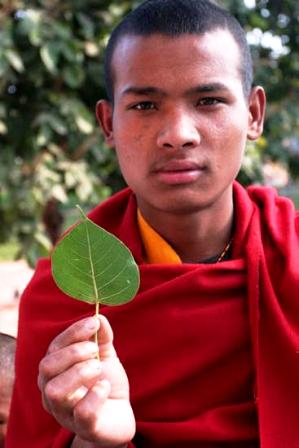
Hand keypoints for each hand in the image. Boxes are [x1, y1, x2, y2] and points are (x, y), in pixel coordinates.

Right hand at [38, 315, 134, 446]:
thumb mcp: (104, 355)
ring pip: (55, 391)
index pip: (54, 347)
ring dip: (79, 372)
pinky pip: (82, 413)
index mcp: (55, 371)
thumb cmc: (104, 382)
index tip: (94, 323)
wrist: (119, 415)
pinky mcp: (84, 427)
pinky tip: (105, 387)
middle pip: (46, 367)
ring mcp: (65, 412)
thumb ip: (101, 337)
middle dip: (73, 353)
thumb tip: (99, 316)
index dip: (73, 332)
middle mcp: (52, 392)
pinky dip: (96, 395)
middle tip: (95, 351)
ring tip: (98, 368)